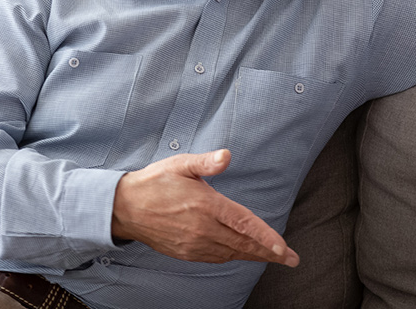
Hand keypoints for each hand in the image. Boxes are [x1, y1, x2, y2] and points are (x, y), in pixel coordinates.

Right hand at [111, 149, 298, 266]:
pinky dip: (234, 256)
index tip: (284, 248)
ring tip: (274, 256)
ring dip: (254, 255)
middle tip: (291, 259)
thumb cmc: (154, 182)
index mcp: (206, 205)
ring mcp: (194, 244)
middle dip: (270, 252)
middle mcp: (203, 229)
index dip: (266, 237)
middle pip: (244, 243)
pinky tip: (243, 253)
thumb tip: (226, 156)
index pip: (244, 223)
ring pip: (232, 253)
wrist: (125, 208)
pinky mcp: (186, 252)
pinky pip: (217, 257)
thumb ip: (206, 162)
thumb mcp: (180, 164)